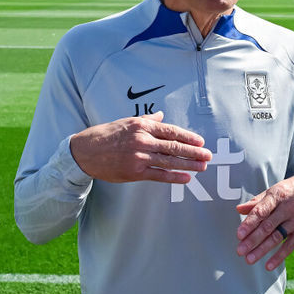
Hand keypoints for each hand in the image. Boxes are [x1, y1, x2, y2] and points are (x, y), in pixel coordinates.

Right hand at [69, 111, 211, 183]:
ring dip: (189, 165)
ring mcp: (139, 157)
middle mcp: (142, 141)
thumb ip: (147, 120)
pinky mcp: (135, 172)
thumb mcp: (127, 122)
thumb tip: (162, 116)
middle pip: (174, 147)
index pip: (171, 131)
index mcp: (142, 126)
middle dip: (194, 152)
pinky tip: (186, 178)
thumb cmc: (107, 134)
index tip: (201, 142)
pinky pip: (159, 175)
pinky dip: (174, 177)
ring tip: (202, 167)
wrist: (85, 152)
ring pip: (169, 161)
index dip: (188, 137)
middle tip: (208, 156)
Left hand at [235, 170, 293, 270]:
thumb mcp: (278, 189)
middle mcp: (288, 207)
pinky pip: (291, 245)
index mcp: (279, 194)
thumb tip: (239, 209)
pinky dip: (280, 256)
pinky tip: (269, 265)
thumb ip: (258, 201)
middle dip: (253, 239)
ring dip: (262, 249)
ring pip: (278, 237)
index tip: (239, 234)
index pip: (262, 211)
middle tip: (240, 250)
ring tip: (249, 259)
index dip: (250, 223)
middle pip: (268, 226)